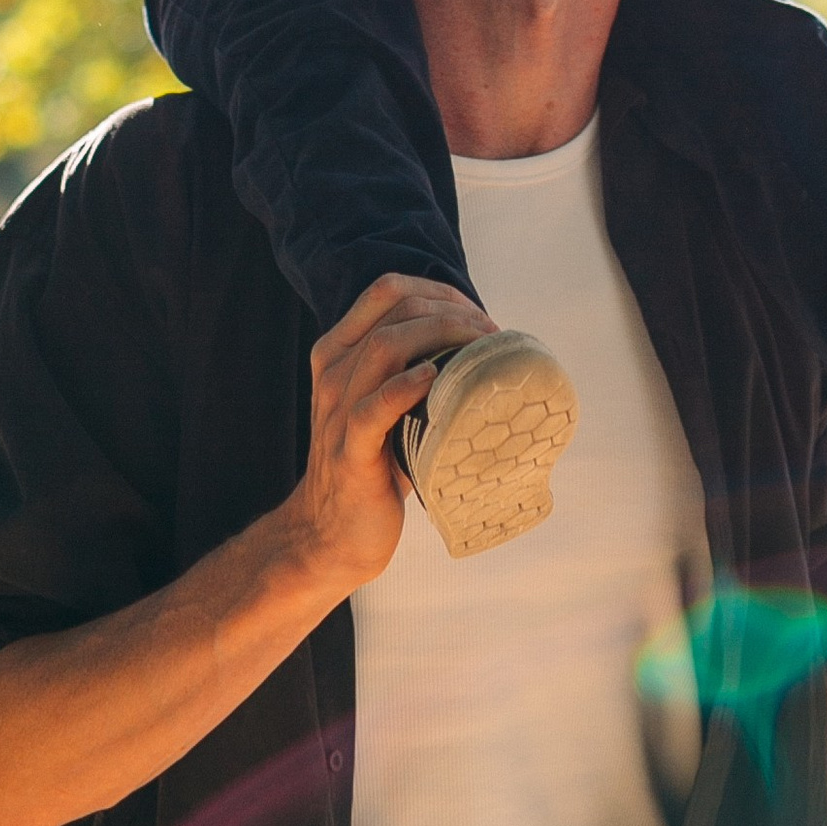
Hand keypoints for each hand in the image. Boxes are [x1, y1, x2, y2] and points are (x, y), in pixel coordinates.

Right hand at [274, 273, 492, 600]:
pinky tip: (434, 380)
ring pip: (383, 348)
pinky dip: (406, 387)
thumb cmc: (374, 466)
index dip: (439, 291)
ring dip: (440, 339)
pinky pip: (373, 409)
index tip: (480, 315)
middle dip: (451, 313)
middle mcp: (333, 372)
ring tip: (480, 352)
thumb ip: (412, 370)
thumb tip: (485, 350)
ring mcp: (337, 410)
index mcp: (338, 352)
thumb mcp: (385, 406)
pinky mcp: (349, 450)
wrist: (333, 534)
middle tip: (493, 337)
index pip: (387, 291)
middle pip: (393, 312)